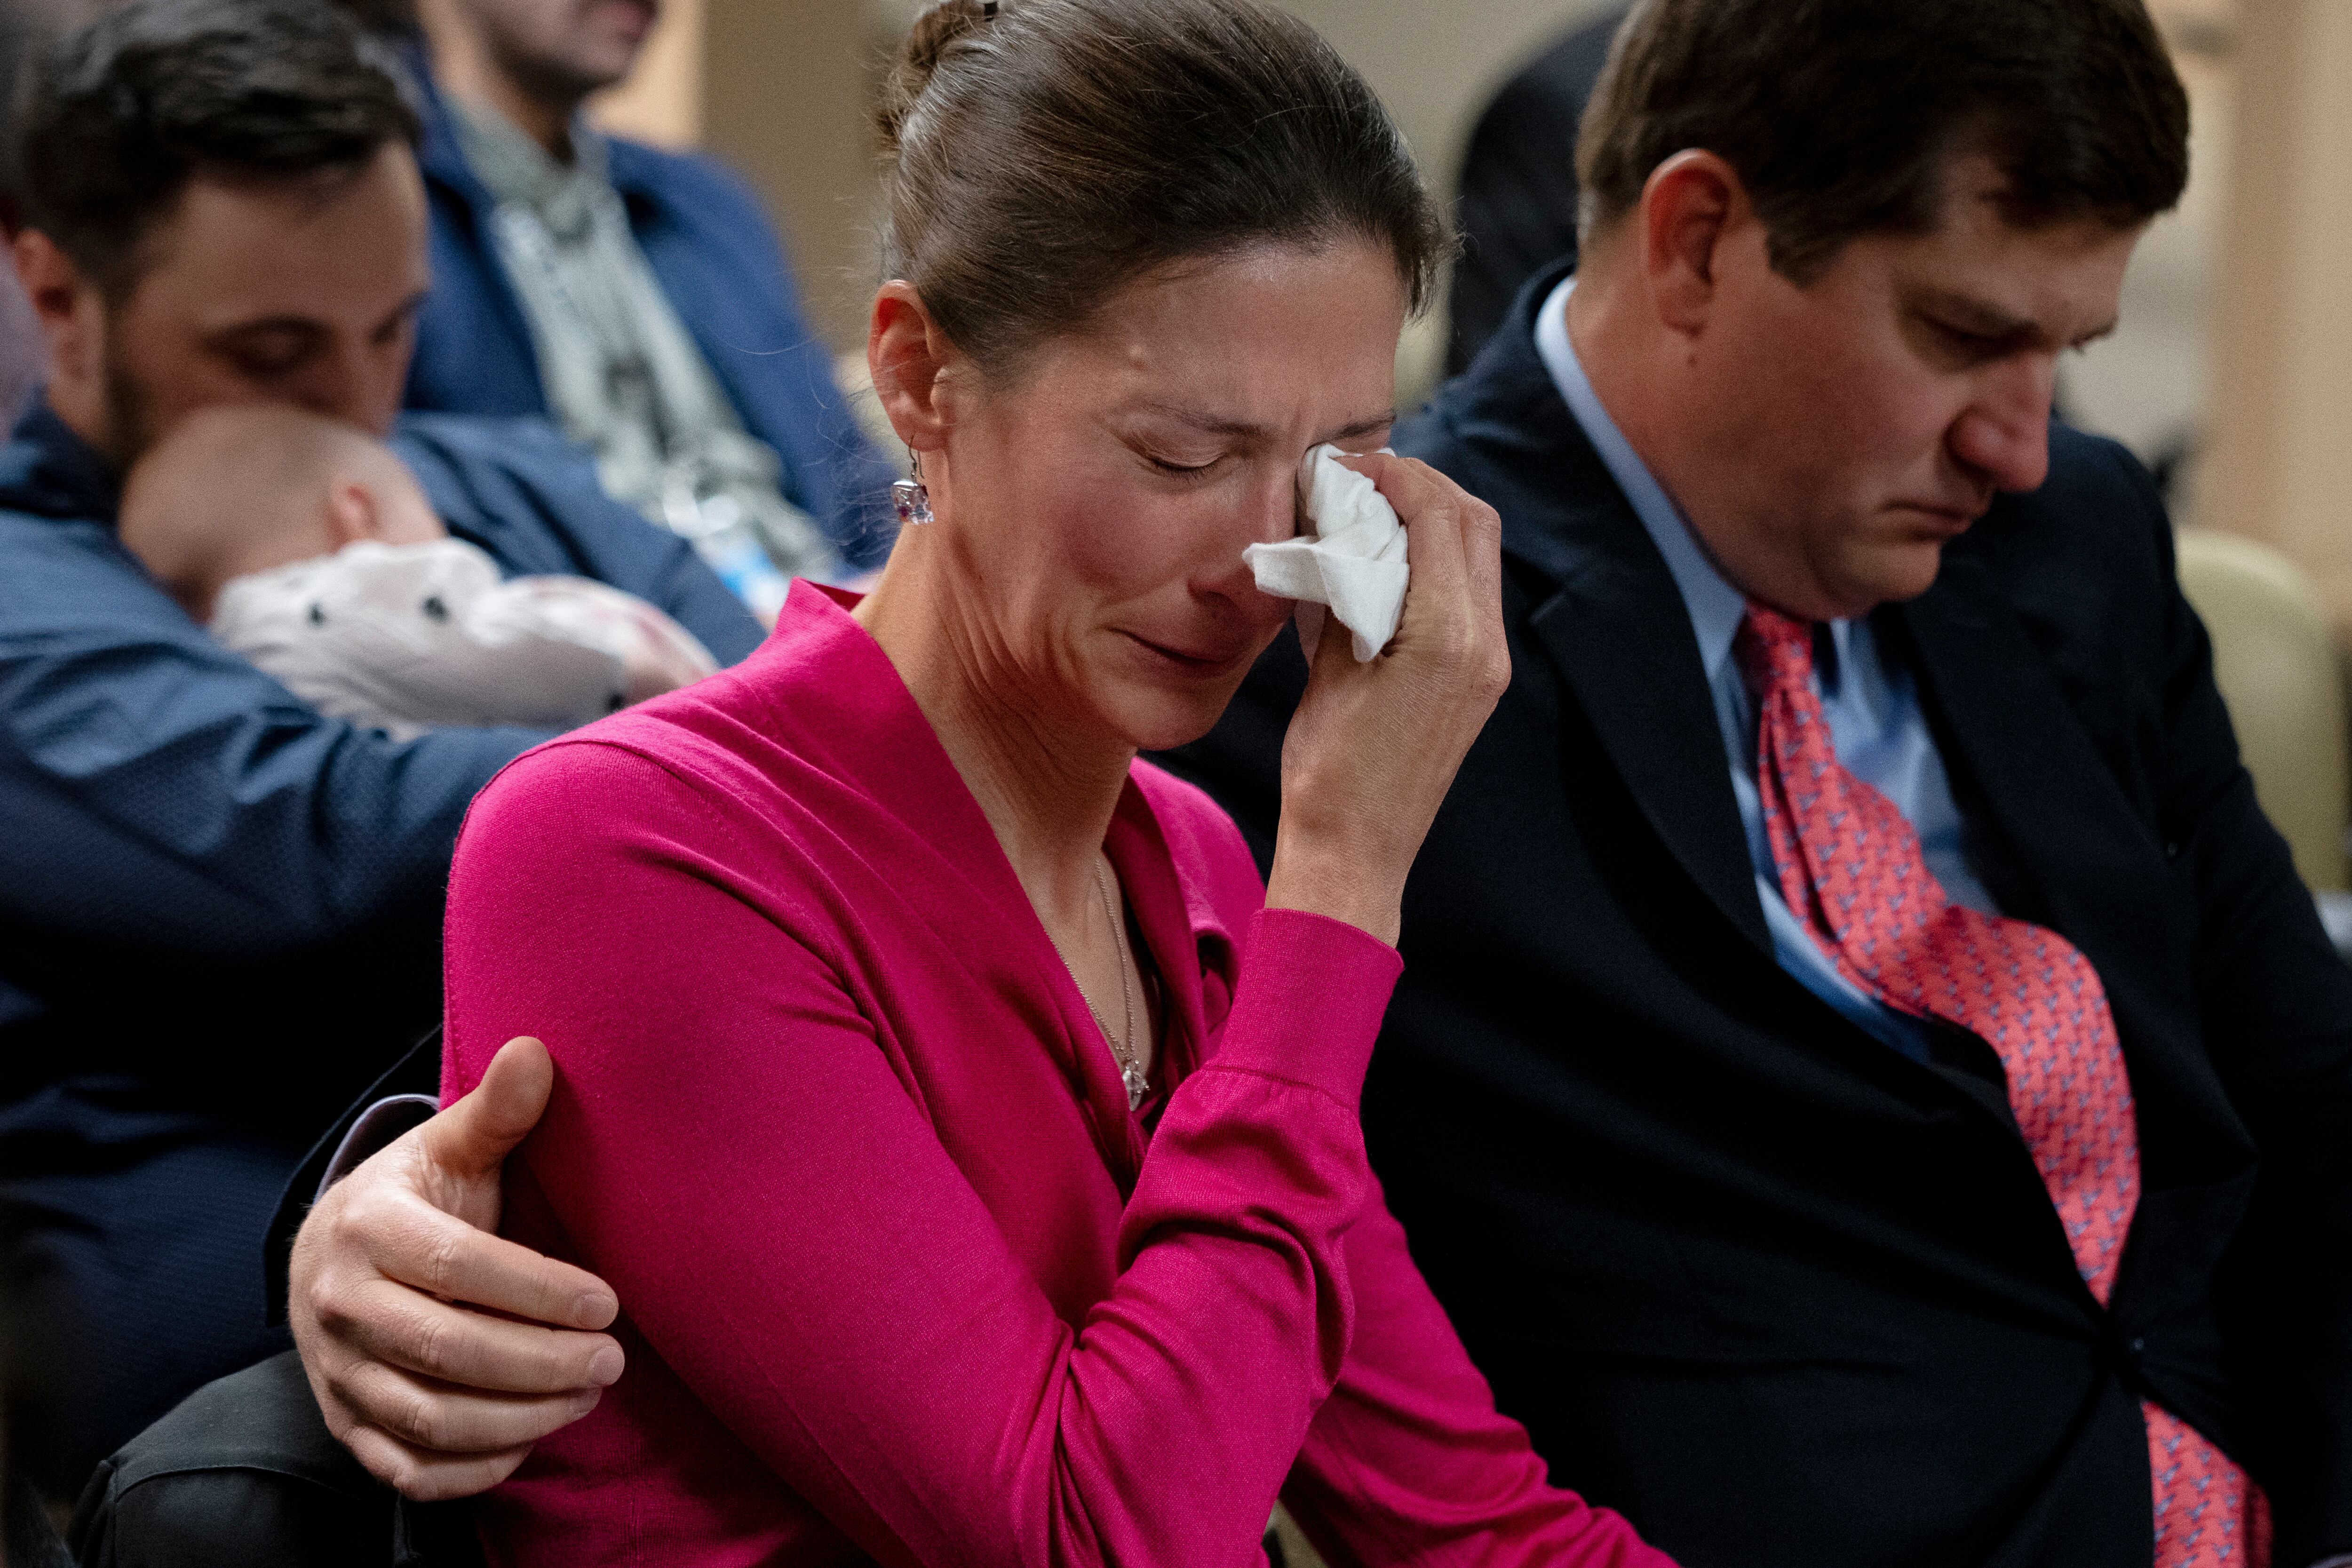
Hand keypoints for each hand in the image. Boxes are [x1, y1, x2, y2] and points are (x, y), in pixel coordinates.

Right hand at [288, 1036, 624, 1499]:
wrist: (328, 1251)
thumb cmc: (414, 1196)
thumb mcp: (448, 1146)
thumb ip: (496, 1111)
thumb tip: (536, 1050)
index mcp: (368, 1227)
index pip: (460, 1270)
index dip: (540, 1293)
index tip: (608, 1305)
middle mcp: (339, 1303)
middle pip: (448, 1352)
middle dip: (542, 1365)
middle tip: (613, 1361)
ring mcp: (336, 1370)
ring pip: (430, 1418)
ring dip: (520, 1419)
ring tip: (587, 1395)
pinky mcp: (343, 1422)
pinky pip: (405, 1468)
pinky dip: (471, 1470)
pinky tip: (529, 1441)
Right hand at [1265, 453, 1509, 943]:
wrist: (1357, 852)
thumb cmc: (1328, 774)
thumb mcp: (1327, 671)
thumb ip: (1347, 592)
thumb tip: (1344, 532)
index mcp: (1446, 638)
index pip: (1437, 518)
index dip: (1395, 476)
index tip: (1350, 465)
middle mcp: (1482, 644)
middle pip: (1473, 523)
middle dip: (1422, 486)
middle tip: (1365, 478)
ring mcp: (1489, 663)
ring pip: (1478, 553)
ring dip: (1433, 518)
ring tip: (1376, 511)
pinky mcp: (1481, 678)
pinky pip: (1471, 592)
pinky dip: (1437, 559)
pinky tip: (1391, 560)